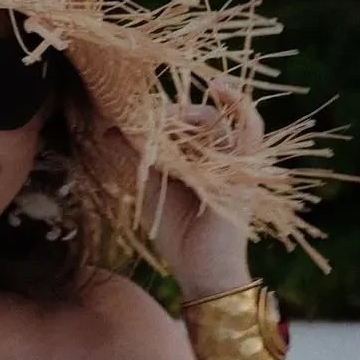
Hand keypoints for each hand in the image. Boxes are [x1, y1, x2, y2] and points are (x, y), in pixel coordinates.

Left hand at [102, 78, 257, 296]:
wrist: (200, 271)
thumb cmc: (177, 236)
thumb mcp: (150, 188)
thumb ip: (136, 158)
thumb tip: (108, 130)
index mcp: (196, 159)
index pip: (180, 123)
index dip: (159, 116)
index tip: (132, 117)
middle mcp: (217, 156)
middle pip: (196, 117)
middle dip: (167, 117)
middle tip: (143, 121)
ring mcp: (233, 161)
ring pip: (216, 119)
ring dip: (186, 115)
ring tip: (162, 120)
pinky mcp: (245, 169)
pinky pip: (250, 127)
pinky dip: (238, 104)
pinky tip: (218, 87)